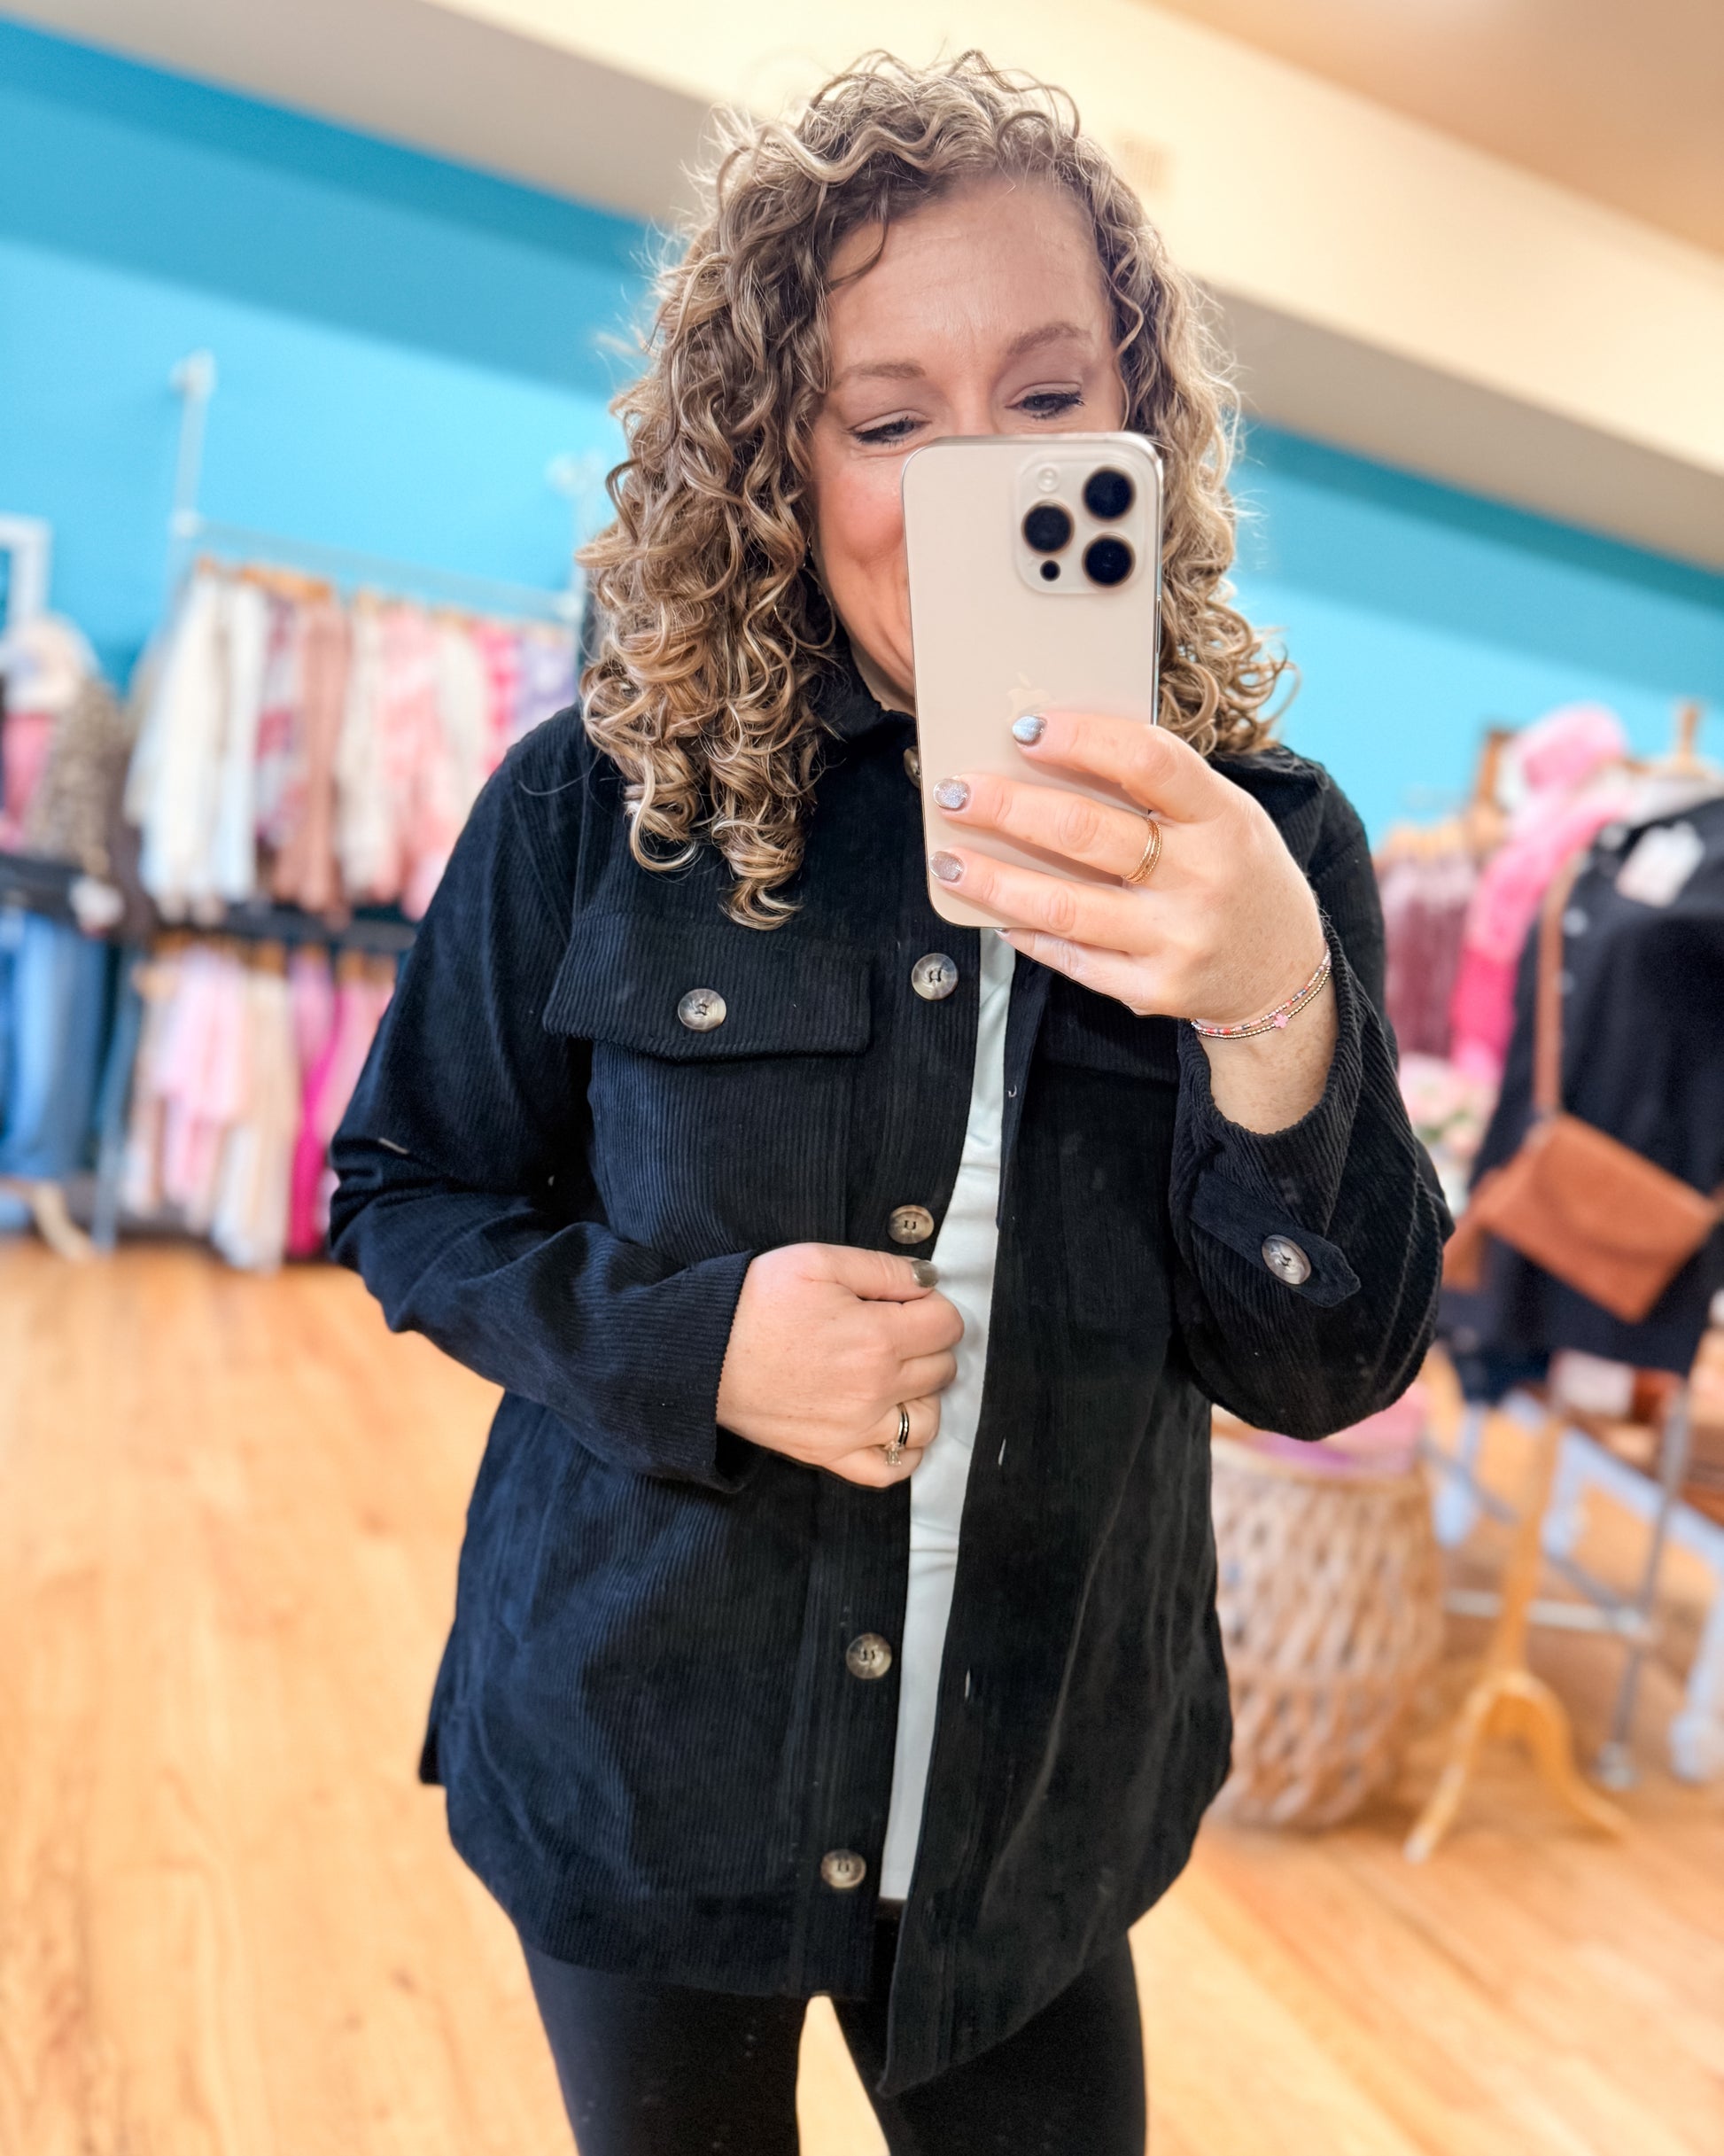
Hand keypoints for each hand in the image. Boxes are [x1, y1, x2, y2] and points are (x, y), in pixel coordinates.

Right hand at [716, 1244, 963, 1486]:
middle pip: (942, 1368)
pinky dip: (902, 1450)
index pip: (948, 1324)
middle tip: (893, 1330)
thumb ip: (883, 1268)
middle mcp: (874, 1389)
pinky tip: (889, 1423)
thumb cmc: (756, 1301)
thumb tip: (930, 1279)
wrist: (701, 1353)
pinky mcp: (830, 1455)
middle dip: (928, 1344)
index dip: (932, 1305)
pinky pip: (892, 1470)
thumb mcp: (819, 1261)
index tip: (906, 1302)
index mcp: (877, 1337)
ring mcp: (855, 1429)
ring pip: (927, 1421)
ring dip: (922, 1396)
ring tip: (895, 1376)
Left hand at [927, 713, 1336, 1131]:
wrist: (1281, 977)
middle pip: (1087, 833)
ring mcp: (1178, 940)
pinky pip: (1071, 958)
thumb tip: (1054, 750)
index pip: (1148, 762)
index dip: (1082, 740)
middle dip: (1007, 807)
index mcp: (1223, 818)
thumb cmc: (1238, 875)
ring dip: (993, 878)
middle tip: (955, 791)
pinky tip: (991, 911)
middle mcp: (1203, 878)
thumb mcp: (1225, 816)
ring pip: (1064, 906)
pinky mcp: (1154, 990)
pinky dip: (1025, 932)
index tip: (1026, 729)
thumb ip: (1159, 788)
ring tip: (948, 857)